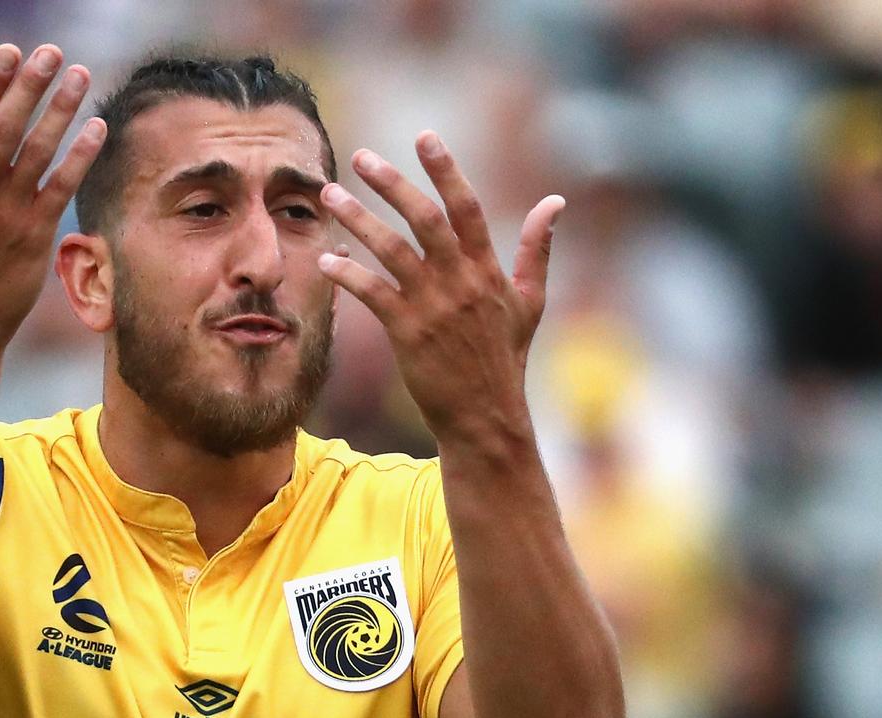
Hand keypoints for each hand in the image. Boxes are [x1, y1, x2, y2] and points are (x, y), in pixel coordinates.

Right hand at [0, 43, 105, 351]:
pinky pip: (61, 187)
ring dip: (60, 111)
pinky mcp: (36, 234)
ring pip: (37, 152)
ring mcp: (9, 213)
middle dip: (29, 87)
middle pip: (5, 128)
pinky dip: (80, 156)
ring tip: (80, 75)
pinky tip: (96, 126)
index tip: (9, 52)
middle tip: (50, 51)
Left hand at [317, 131, 563, 448]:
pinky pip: (373, 295)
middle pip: (425, 219)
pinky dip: (348, 274)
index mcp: (488, 270)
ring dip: (359, 219)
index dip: (446, 169)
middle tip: (361, 156)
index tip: (424, 136)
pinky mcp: (409, 334)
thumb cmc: (504, 359)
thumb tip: (555, 202)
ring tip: (330, 195)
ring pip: (392, 251)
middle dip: (392, 183)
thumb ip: (538, 250)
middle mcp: (462, 282)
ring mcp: (434, 308)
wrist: (485, 417)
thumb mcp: (530, 302)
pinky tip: (325, 258)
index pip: (467, 207)